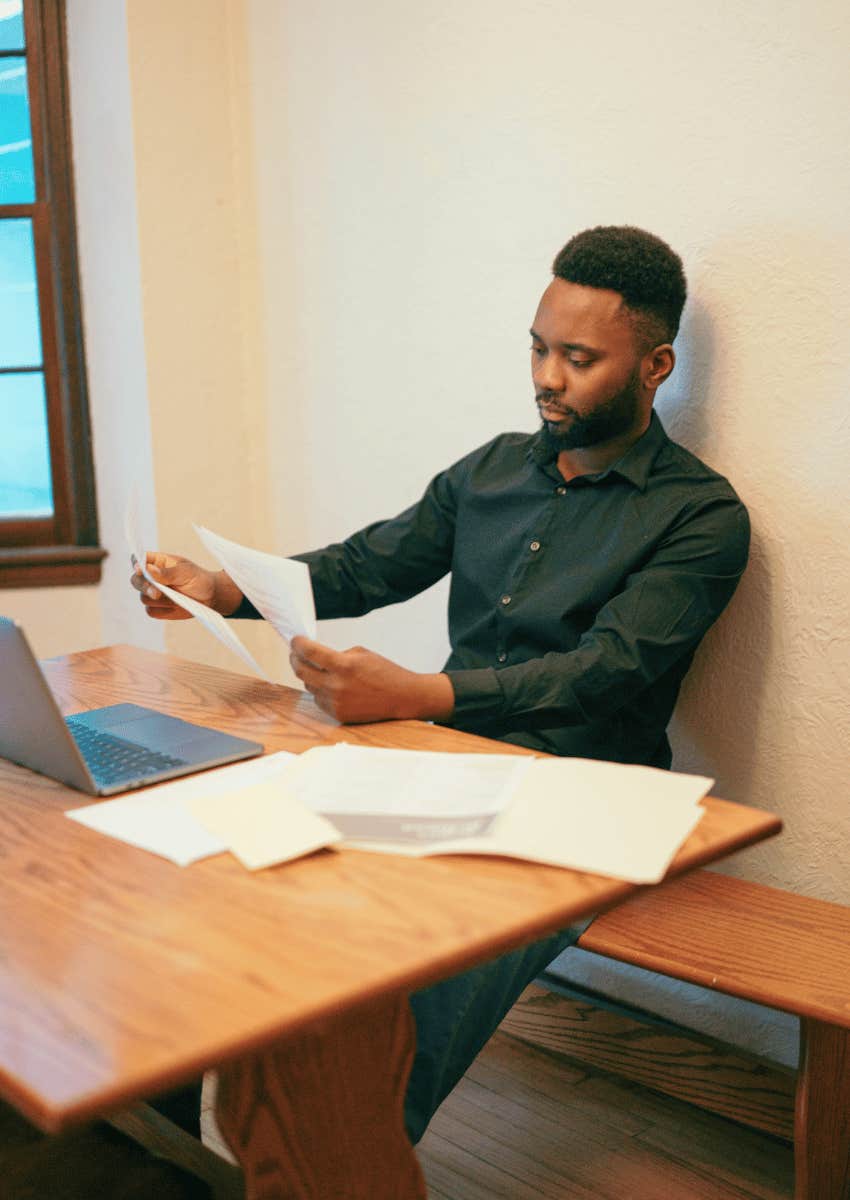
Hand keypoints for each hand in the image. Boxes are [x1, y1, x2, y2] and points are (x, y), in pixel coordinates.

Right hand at [130, 552, 242, 619]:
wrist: (209, 597)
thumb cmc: (197, 578)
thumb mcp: (185, 572)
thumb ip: (166, 572)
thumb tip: (147, 569)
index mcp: (157, 562)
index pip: (139, 559)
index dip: (136, 563)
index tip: (140, 568)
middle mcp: (151, 578)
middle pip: (136, 581)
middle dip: (144, 586)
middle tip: (156, 593)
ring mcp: (152, 593)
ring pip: (144, 598)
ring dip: (160, 600)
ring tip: (178, 597)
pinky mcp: (156, 608)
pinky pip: (151, 611)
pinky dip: (163, 611)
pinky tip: (176, 606)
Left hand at [289, 637, 454, 724]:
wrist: (402, 697)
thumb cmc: (384, 672)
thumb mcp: (361, 654)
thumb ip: (336, 654)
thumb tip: (315, 656)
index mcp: (343, 665)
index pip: (309, 652)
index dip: (298, 644)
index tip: (295, 640)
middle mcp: (336, 686)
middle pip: (301, 671)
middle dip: (295, 659)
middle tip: (295, 653)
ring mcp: (336, 702)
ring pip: (308, 686)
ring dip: (309, 675)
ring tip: (317, 668)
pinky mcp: (338, 714)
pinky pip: (318, 700)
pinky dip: (320, 690)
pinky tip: (330, 685)